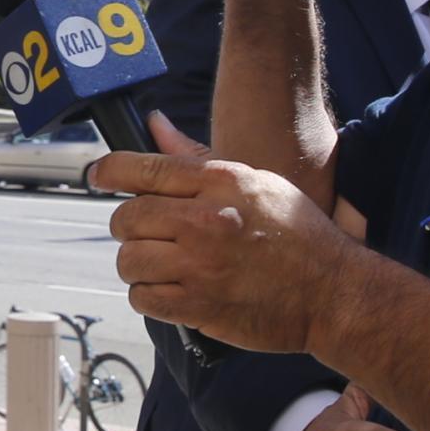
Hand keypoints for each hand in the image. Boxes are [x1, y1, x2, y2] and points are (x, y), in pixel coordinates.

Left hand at [96, 113, 358, 354]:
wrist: (334, 292)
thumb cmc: (298, 233)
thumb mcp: (257, 181)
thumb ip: (198, 158)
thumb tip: (155, 124)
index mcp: (221, 182)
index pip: (143, 169)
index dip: (109, 171)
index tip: (96, 176)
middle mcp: (206, 220)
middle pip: (126, 218)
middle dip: (128, 227)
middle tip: (147, 234)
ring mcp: (201, 266)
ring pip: (128, 261)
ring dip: (138, 265)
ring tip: (160, 265)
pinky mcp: (199, 306)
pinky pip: (143, 299)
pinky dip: (149, 296)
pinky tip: (169, 290)